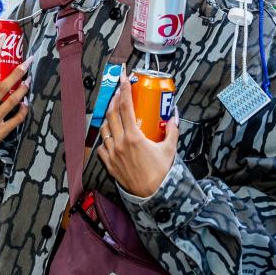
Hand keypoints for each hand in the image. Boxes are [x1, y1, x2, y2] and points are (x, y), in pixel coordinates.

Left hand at [97, 73, 178, 197]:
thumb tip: (173, 117)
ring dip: (108, 119)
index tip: (124, 78)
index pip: (125, 107)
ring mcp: (112, 154)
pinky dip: (106, 139)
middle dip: (114, 100)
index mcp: (134, 137)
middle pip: (112, 114)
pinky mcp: (109, 164)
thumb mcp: (169, 150)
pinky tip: (111, 138)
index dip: (124, 90)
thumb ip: (171, 131)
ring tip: (114, 113)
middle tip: (119, 93)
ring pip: (104, 129)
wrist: (152, 196)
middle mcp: (119, 143)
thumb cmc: (161, 173)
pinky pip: (102, 147)